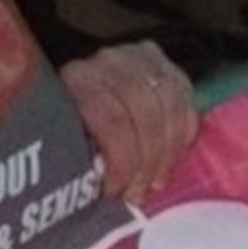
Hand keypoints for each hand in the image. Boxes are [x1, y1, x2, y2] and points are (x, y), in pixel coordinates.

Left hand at [58, 39, 198, 205]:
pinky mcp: (162, 62)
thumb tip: (102, 186)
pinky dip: (182, 133)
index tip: (117, 191)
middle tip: (139, 191)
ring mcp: (139, 57)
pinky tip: (169, 157)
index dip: (122, 163)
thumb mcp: (62, 138)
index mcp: (79, 79)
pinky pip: (185, 97)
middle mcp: (111, 61)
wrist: (74, 88)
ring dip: (168, 151)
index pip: (113, 121)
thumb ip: (81, 157)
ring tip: (156, 180)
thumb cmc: (65, 124)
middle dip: (147, 162)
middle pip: (147, 114)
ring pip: (171, 105)